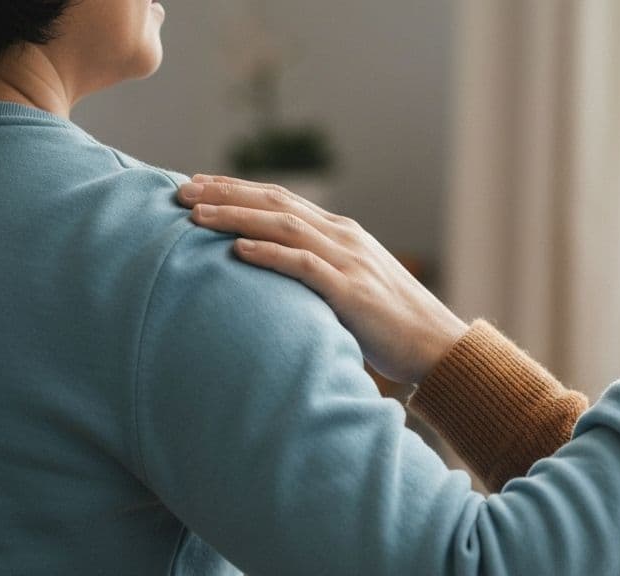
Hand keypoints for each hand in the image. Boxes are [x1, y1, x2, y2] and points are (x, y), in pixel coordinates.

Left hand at [176, 178, 469, 383]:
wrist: (436, 345)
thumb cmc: (392, 326)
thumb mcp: (352, 289)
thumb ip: (319, 274)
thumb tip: (275, 279)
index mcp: (343, 234)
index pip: (282, 201)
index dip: (237, 190)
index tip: (198, 186)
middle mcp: (344, 238)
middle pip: (276, 204)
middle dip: (226, 194)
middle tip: (182, 191)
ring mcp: (349, 262)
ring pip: (284, 227)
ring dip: (237, 218)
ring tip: (197, 217)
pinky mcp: (352, 291)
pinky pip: (304, 266)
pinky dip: (269, 255)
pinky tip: (238, 251)